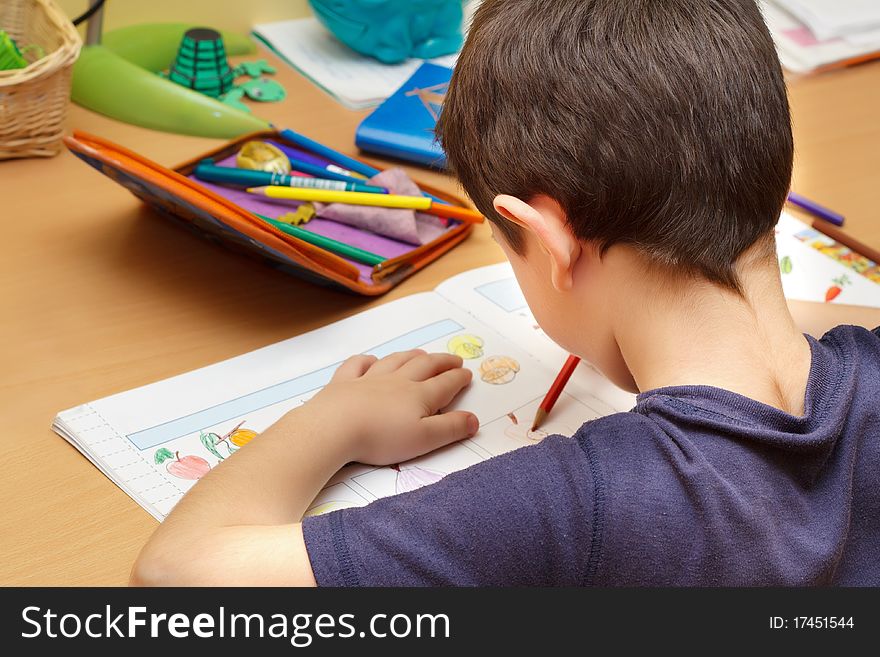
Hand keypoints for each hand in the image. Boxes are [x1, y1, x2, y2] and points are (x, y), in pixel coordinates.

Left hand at [302, 350, 477, 465]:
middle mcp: (397, 381)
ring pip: (395, 361)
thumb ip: (451, 429)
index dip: (458, 378)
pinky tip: (372, 361)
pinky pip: (358, 365)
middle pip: (424, 366)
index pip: (445, 383)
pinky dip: (367, 361)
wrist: (334, 428)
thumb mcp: (424, 439)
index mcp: (419, 395)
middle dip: (441, 362)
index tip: (467, 374)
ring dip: (411, 356)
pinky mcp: (344, 383)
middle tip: (453, 359)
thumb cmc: (381, 437)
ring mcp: (369, 379)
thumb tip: (474, 419)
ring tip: (421, 354)